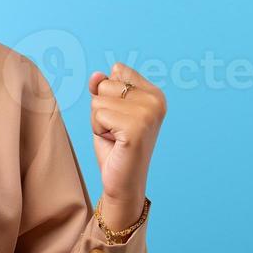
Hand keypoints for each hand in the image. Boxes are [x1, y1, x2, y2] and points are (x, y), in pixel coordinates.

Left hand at [88, 62, 165, 230]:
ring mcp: (148, 113)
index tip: (119, 116)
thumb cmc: (115, 147)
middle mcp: (156, 100)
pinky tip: (114, 143)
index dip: (108, 94)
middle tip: (115, 130)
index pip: (118, 70)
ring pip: (98, 100)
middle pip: (106, 84)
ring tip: (115, 137)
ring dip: (99, 121)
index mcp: (155, 93)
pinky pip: (98, 115)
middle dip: (101, 108)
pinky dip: (98, 130)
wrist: (123, 182)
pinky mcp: (136, 127)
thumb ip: (102, 88)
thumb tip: (96, 75)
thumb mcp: (107, 111)